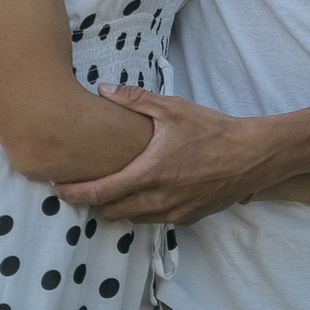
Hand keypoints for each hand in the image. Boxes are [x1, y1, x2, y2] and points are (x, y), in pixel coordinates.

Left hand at [51, 87, 276, 224]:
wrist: (251, 156)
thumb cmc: (211, 129)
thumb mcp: (172, 108)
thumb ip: (134, 100)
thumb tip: (102, 89)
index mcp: (148, 173)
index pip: (100, 193)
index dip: (74, 194)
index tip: (58, 190)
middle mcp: (158, 200)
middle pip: (110, 212)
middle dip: (95, 201)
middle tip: (88, 183)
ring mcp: (174, 213)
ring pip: (132, 218)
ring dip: (120, 206)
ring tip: (117, 186)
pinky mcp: (188, 219)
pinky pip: (156, 220)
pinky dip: (145, 209)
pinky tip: (149, 189)